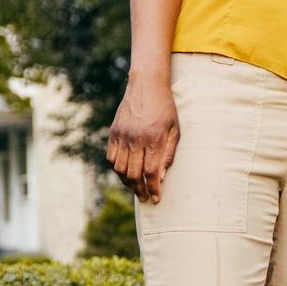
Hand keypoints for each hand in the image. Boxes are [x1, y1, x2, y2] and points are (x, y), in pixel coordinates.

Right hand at [106, 77, 179, 203]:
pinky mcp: (114, 132)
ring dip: (128, 182)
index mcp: (154, 139)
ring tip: (136, 187)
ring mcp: (122, 135)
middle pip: (134, 174)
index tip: (156, 199)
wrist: (146, 86)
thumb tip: (161, 177)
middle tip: (145, 198)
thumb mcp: (175, 130)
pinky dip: (117, 169)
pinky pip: (111, 157)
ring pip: (120, 168)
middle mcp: (136, 139)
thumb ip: (168, 154)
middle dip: (140, 190)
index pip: (151, 172)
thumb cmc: (166, 109)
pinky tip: (125, 173)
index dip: (153, 188)